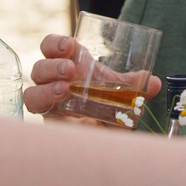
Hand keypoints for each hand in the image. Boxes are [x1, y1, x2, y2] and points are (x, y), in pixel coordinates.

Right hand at [23, 33, 162, 116]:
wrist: (106, 142)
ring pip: (32, 91)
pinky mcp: (48, 124)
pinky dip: (47, 110)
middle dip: (51, 66)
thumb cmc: (110, 112)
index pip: (52, 47)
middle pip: (39, 68)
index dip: (55, 43)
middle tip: (70, 70)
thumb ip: (136, 89)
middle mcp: (54, 83)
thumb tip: (153, 82)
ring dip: (46, 88)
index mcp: (71, 67)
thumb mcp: (125, 98)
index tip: (70, 44)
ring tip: (64, 89)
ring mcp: (49, 105)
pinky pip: (36, 116)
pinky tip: (64, 111)